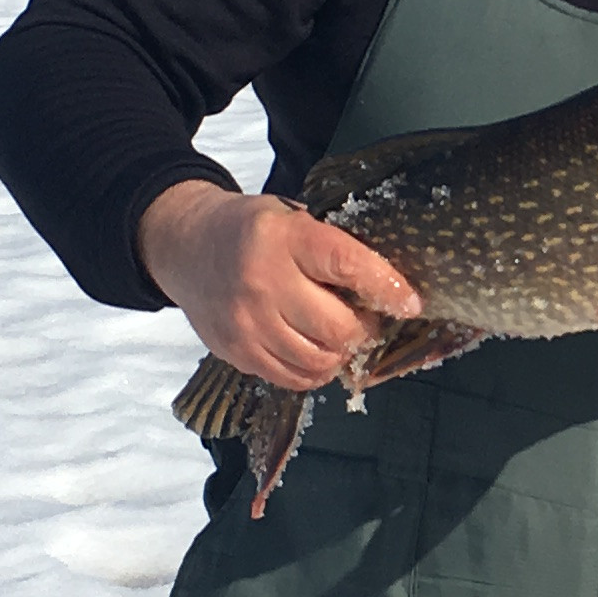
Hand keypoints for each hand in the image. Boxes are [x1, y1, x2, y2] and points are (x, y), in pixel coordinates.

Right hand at [136, 182, 420, 392]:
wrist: (186, 247)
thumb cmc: (252, 230)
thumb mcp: (291, 219)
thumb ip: (331, 249)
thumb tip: (387, 289)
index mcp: (284, 238)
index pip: (347, 265)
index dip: (386, 288)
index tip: (410, 304)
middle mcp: (263, 282)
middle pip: (337, 328)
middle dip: (365, 328)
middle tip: (368, 318)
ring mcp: (246, 323)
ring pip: (318, 360)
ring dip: (341, 353)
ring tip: (341, 335)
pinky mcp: (236, 352)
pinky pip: (292, 378)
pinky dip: (315, 370)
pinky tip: (316, 350)